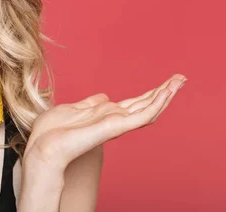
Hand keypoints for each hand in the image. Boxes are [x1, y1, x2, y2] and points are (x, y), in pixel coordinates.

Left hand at [23, 74, 186, 171]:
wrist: (44, 147)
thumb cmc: (52, 132)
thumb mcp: (72, 110)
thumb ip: (91, 104)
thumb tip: (104, 97)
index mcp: (105, 115)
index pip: (134, 103)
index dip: (150, 94)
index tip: (166, 82)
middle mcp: (114, 120)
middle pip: (145, 104)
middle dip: (164, 92)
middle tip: (182, 78)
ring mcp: (116, 125)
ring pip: (148, 109)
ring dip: (165, 95)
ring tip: (180, 81)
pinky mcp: (115, 127)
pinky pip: (141, 116)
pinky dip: (155, 104)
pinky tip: (165, 93)